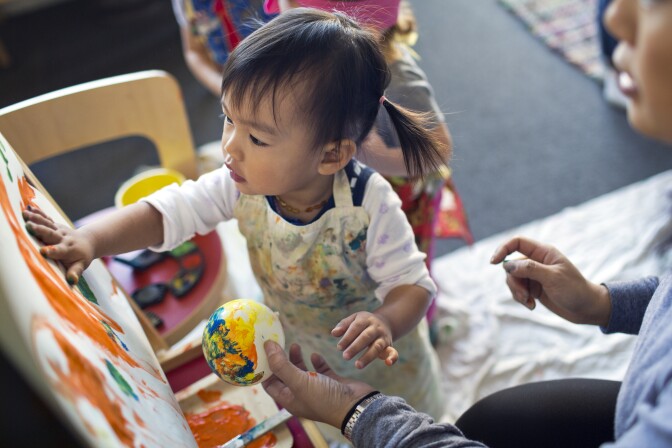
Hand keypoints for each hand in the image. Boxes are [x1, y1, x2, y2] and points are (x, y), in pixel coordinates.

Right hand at [23, 206, 93, 284]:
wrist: (88, 241)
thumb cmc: (82, 257)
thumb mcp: (81, 265)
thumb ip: (75, 272)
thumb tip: (72, 281)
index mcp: (69, 249)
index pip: (60, 250)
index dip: (53, 251)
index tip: (44, 251)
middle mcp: (63, 238)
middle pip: (51, 234)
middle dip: (41, 230)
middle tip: (30, 226)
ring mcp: (59, 230)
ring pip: (48, 224)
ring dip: (36, 219)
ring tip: (25, 215)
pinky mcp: (56, 226)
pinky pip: (46, 219)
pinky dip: (38, 214)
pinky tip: (28, 209)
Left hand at [262, 341, 374, 428]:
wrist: (356, 406)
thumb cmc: (324, 398)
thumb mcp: (298, 381)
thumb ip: (281, 364)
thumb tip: (267, 346)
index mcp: (289, 399)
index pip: (270, 383)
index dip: (265, 368)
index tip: (261, 352)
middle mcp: (300, 394)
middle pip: (285, 375)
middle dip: (280, 360)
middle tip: (278, 343)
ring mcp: (316, 388)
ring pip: (302, 371)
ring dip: (297, 358)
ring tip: (296, 345)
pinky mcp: (330, 382)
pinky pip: (320, 369)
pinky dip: (316, 361)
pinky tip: (315, 354)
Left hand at [331, 311, 398, 368]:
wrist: (385, 322)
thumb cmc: (363, 323)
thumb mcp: (354, 319)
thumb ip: (343, 325)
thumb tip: (334, 333)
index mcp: (365, 319)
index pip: (356, 327)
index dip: (347, 337)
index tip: (339, 347)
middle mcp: (376, 328)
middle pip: (366, 337)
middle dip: (355, 347)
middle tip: (345, 357)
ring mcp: (383, 337)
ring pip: (377, 346)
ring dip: (368, 356)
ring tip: (357, 365)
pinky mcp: (389, 346)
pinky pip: (393, 352)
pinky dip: (393, 358)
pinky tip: (388, 363)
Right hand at [490, 236, 611, 326]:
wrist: (587, 309)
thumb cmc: (575, 290)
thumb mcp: (553, 278)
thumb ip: (530, 269)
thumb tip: (507, 265)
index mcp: (543, 252)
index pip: (517, 242)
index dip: (503, 249)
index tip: (493, 262)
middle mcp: (537, 261)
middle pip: (511, 265)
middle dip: (513, 281)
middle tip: (524, 295)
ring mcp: (534, 275)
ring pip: (512, 279)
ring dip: (517, 292)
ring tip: (529, 303)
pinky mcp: (533, 288)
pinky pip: (517, 290)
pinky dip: (521, 298)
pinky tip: (532, 306)